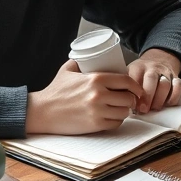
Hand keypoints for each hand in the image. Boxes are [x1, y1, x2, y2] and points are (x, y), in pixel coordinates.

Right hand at [26, 60, 143, 134]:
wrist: (43, 111)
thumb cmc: (55, 91)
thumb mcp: (67, 70)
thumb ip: (79, 62)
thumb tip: (86, 56)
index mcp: (96, 79)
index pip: (126, 81)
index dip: (135, 86)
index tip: (136, 89)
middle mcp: (99, 94)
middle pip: (128, 98)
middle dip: (131, 99)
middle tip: (127, 100)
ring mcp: (98, 111)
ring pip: (124, 112)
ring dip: (124, 111)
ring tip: (119, 108)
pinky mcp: (95, 125)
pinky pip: (115, 124)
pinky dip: (116, 121)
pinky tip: (112, 117)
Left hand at [128, 49, 180, 113]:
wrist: (158, 59)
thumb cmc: (140, 73)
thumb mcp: (129, 74)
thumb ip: (125, 85)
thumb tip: (120, 103)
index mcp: (138, 67)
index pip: (135, 78)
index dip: (134, 93)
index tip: (132, 105)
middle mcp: (152, 67)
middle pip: (151, 79)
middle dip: (147, 96)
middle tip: (143, 110)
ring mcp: (165, 72)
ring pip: (165, 84)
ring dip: (159, 98)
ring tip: (154, 108)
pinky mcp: (176, 77)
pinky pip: (178, 86)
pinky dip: (174, 96)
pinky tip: (167, 104)